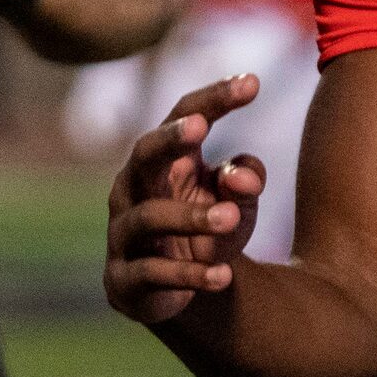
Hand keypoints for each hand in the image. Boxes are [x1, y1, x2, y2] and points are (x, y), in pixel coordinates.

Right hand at [105, 75, 267, 325]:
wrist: (182, 294)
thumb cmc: (210, 229)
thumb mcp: (240, 203)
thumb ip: (246, 180)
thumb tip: (242, 178)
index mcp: (164, 160)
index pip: (185, 116)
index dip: (215, 99)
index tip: (253, 83)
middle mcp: (134, 188)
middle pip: (144, 152)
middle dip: (169, 137)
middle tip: (202, 127)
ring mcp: (123, 234)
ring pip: (149, 216)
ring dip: (192, 216)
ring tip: (233, 218)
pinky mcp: (122, 280)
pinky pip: (152, 271)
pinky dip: (190, 274)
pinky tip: (224, 276)